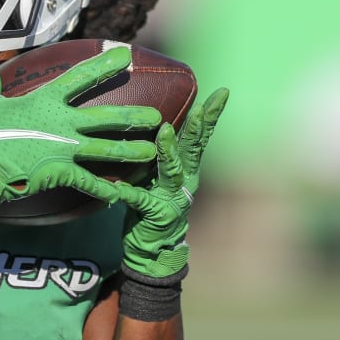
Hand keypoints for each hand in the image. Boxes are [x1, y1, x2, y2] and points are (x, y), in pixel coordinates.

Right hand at [0, 48, 161, 213]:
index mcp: (45, 101)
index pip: (80, 78)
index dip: (105, 65)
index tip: (126, 55)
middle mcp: (61, 123)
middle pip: (107, 118)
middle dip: (134, 118)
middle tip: (157, 117)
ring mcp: (63, 149)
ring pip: (107, 150)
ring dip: (131, 152)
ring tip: (152, 153)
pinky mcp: (60, 173)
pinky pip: (89, 183)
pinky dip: (104, 190)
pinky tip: (120, 195)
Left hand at [88, 87, 228, 278]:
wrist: (152, 248)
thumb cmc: (153, 204)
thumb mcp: (158, 175)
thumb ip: (159, 154)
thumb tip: (153, 120)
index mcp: (187, 168)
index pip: (199, 137)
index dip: (211, 115)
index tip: (221, 92)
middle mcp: (185, 180)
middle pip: (193, 149)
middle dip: (198, 127)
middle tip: (201, 107)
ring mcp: (173, 198)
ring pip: (171, 171)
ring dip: (168, 150)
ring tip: (163, 131)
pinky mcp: (156, 214)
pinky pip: (140, 200)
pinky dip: (128, 192)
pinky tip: (119, 187)